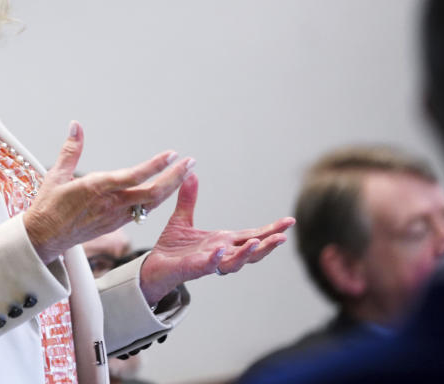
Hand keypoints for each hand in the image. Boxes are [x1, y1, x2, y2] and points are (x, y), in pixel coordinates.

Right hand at [24, 122, 195, 263]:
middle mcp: (111, 204)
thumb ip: (71, 149)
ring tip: (184, 173)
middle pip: (152, 194)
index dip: (155, 166)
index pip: (133, 176)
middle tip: (190, 162)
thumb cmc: (48, 205)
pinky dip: (157, 199)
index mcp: (97, 189)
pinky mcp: (116, 223)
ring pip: (151, 204)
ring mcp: (116, 216)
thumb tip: (76, 125)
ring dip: (170, 188)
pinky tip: (164, 189)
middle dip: (174, 178)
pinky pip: (142, 211)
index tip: (172, 155)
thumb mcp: (56, 174)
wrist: (44, 238)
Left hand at [139, 173, 294, 302]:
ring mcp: (209, 263)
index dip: (270, 229)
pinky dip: (215, 259)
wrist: (153, 267)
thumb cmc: (172, 248)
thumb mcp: (182, 219)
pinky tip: (220, 251)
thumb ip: (189, 199)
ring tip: (257, 243)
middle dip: (268, 245)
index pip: (251, 235)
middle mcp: (221, 253)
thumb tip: (191, 174)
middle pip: (251, 251)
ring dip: (246, 254)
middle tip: (283, 237)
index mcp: (223, 241)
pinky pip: (207, 266)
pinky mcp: (193, 269)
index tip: (289, 221)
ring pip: (234, 262)